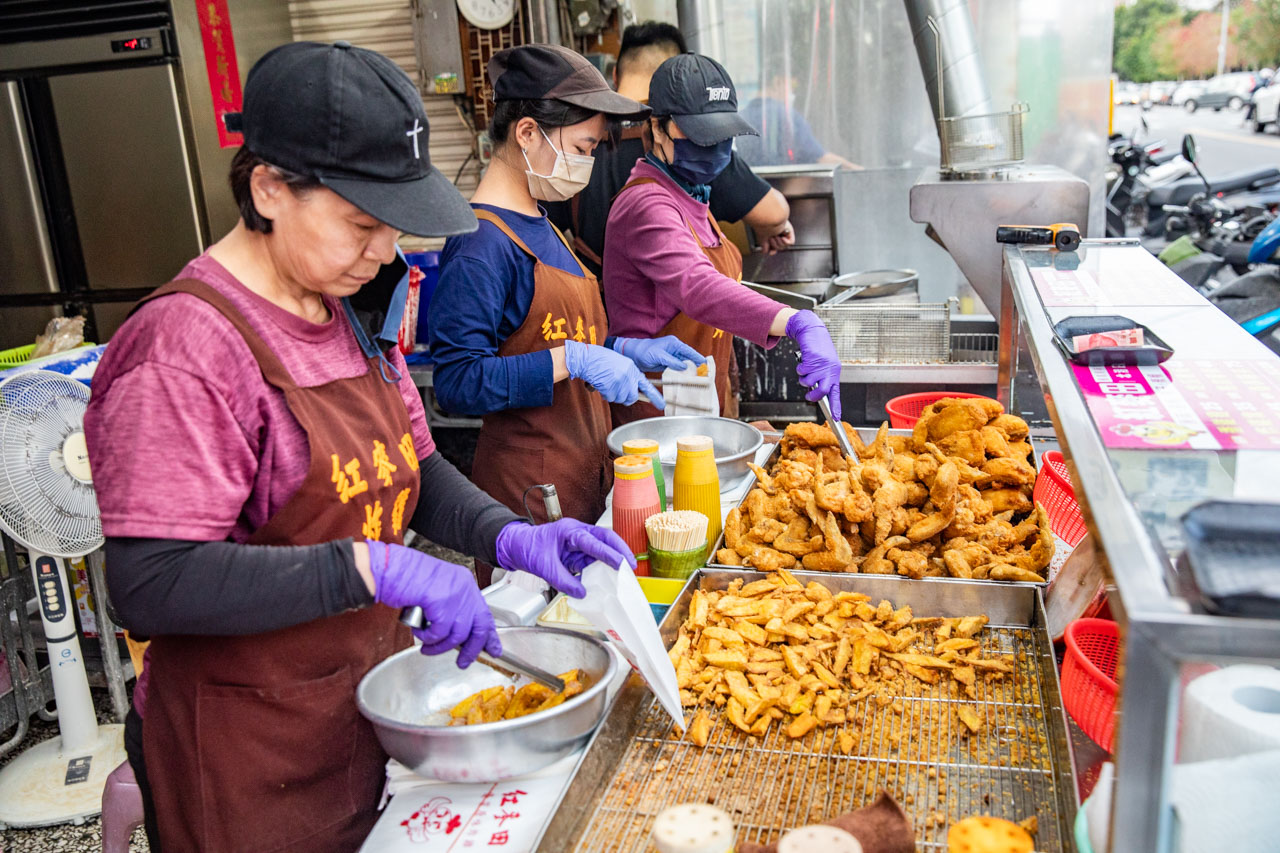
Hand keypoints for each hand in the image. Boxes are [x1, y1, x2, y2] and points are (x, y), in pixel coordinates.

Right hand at [366, 541, 498, 667]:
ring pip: (457, 634)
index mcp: (464, 582)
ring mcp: (454, 594)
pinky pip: (439, 632)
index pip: (484, 613)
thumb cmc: (405, 577)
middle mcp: (464, 587)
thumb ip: (449, 607)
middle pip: (479, 627)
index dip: (489, 635)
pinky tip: (418, 631)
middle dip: (471, 649)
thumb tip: (457, 634)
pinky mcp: (441, 602)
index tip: (493, 649)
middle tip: (463, 662)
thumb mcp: (436, 589)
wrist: (389, 567)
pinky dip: (427, 637)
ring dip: (441, 646)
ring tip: (427, 647)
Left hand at [495, 519, 635, 597]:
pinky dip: (601, 568)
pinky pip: (593, 559)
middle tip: (632, 565)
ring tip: (624, 574)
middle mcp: (577, 533)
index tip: (622, 564)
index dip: (609, 553)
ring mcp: (577, 542)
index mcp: (569, 531)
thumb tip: (581, 592)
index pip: (593, 541)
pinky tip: (607, 578)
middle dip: (620, 550)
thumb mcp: (544, 567)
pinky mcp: (576, 553)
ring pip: (601, 548)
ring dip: (613, 560)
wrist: (516, 547)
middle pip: (605, 538)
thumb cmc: (527, 548)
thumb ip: (563, 581)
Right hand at [563, 339, 663, 408]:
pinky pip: (610, 398)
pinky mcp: (611, 386)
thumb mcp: (620, 364)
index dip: (654, 396)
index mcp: (632, 369)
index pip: (646, 385)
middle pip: (632, 397)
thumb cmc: (601, 360)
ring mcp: (620, 381)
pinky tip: (601, 384)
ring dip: (612, 395)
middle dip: (625, 398)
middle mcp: (628, 375)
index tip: (662, 405)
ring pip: (620, 399)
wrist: (587, 357)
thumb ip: (628, 376)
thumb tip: (632, 393)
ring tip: (606, 383)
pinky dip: (605, 394)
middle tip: (616, 391)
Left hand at [612, 336, 706, 371]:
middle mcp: (674, 349)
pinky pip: (678, 368)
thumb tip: (684, 366)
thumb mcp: (659, 356)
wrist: (633, 355)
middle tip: (704, 374)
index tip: (706, 364)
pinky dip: (682, 373)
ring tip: (698, 378)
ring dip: (690, 370)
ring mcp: (671, 357)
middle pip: (689, 358)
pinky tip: (686, 378)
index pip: (689, 351)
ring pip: (684, 364)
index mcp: (674, 343)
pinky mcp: (668, 363)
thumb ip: (672, 361)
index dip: (698, 358)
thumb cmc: (644, 352)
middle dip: (696, 365)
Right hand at [761, 221, 794, 254]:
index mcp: (772, 234)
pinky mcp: (790, 232)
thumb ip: (765, 245)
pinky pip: (790, 243)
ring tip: (775, 236)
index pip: (774, 245)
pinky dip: (785, 242)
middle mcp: (779, 233)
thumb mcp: (763, 238)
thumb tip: (765, 252)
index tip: (770, 252)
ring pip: (784, 246)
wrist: (769, 220)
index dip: (773, 250)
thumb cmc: (765, 226)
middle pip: (779, 247)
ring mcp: (785, 233)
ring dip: (779, 242)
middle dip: (774, 245)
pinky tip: (782, 238)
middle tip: (771, 238)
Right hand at [785, 310, 841, 420]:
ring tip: (805, 370)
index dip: (836, 407)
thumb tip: (815, 392)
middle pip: (822, 391)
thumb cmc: (818, 348)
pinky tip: (803, 360)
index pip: (836, 393)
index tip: (837, 418)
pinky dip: (800, 368)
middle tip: (808, 394)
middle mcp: (830, 369)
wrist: (812, 330)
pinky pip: (802, 371)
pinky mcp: (812, 358)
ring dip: (803, 379)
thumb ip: (822, 377)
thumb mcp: (825, 364)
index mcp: (834, 372)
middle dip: (813, 395)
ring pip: (808, 382)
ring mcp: (821, 364)